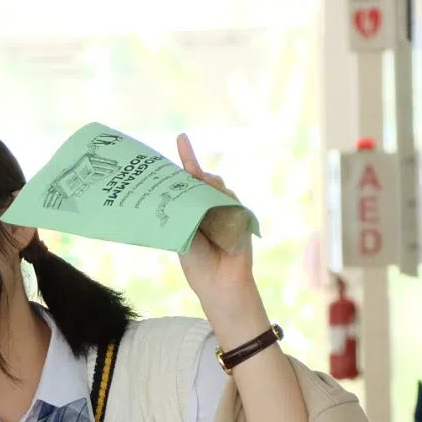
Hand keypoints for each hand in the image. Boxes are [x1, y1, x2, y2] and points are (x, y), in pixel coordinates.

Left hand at [175, 136, 271, 347]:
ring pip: (218, 188)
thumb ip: (184, 215)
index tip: (181, 138)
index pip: (185, 183)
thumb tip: (183, 191)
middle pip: (202, 181)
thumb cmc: (198, 265)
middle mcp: (206, 208)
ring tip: (200, 188)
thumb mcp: (184, 238)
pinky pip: (232, 200)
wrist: (220, 283)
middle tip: (189, 169)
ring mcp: (224, 210)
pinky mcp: (240, 215)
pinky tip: (217, 205)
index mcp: (189, 211)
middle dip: (195, 173)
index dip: (185, 160)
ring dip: (209, 186)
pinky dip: (224, 201)